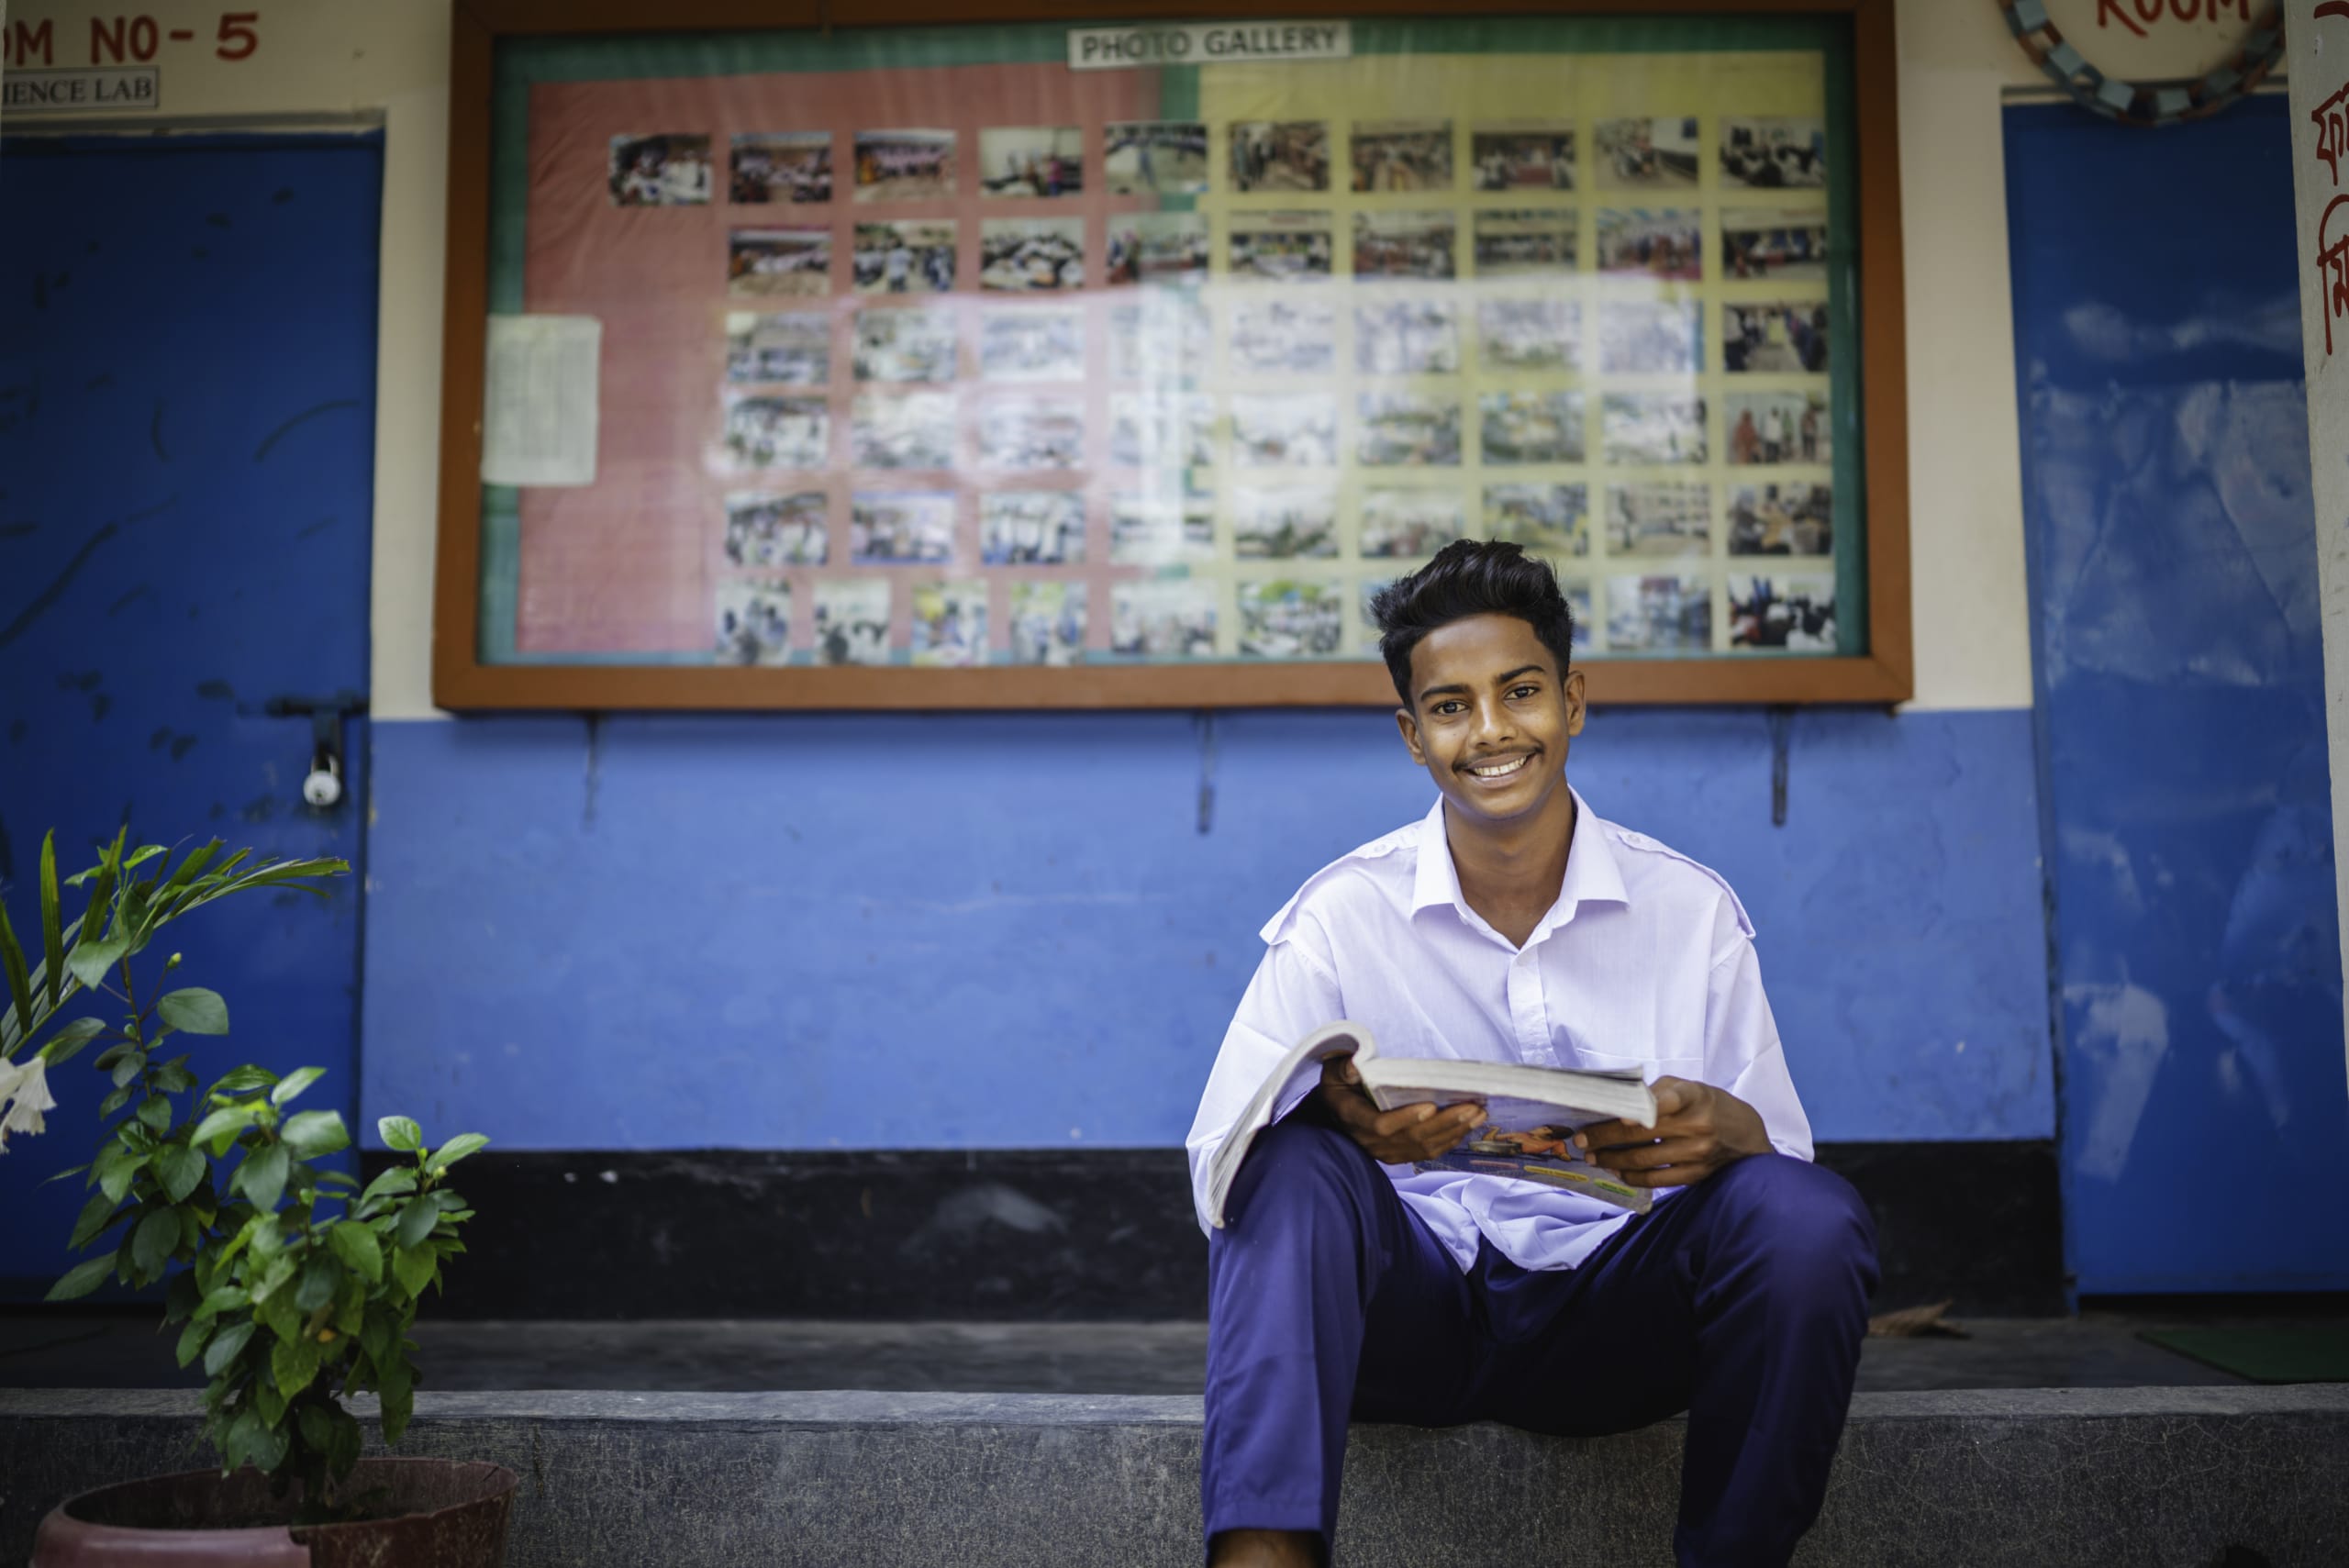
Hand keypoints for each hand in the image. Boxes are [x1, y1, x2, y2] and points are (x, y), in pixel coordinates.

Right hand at [1314, 1057, 1484, 1163]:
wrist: (1334, 1115)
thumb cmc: (1339, 1087)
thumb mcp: (1333, 1072)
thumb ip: (1342, 1067)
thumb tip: (1355, 1066)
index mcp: (1353, 1117)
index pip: (1381, 1125)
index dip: (1406, 1118)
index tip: (1430, 1105)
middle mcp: (1370, 1141)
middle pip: (1412, 1137)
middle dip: (1445, 1122)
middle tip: (1472, 1106)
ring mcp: (1386, 1152)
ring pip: (1423, 1146)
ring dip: (1454, 1131)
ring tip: (1478, 1113)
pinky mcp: (1398, 1155)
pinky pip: (1426, 1152)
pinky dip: (1449, 1140)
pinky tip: (1467, 1126)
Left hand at [1570, 1076, 1770, 1188]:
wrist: (1744, 1135)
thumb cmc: (1706, 1104)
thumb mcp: (1687, 1086)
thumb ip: (1656, 1091)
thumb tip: (1616, 1102)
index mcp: (1694, 1097)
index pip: (1671, 1099)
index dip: (1646, 1108)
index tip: (1621, 1117)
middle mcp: (1697, 1126)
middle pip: (1643, 1134)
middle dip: (1605, 1137)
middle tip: (1581, 1139)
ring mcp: (1697, 1153)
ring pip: (1645, 1160)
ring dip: (1612, 1159)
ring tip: (1592, 1156)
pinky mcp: (1695, 1175)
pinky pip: (1657, 1179)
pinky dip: (1632, 1176)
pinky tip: (1616, 1170)